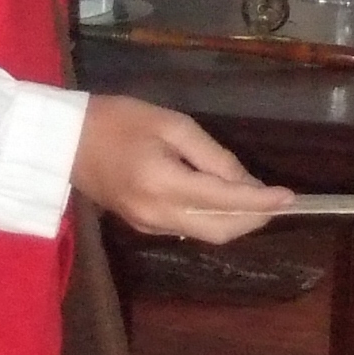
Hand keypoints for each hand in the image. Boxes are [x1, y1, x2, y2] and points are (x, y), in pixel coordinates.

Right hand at [72, 94, 295, 242]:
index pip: (226, 200)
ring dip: (237, 222)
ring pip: (207, 234)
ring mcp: (149, 225)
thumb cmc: (117, 120)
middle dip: (254, 219)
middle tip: (277, 200)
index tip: (289, 196)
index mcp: (164, 183)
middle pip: (221, 230)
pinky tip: (224, 203)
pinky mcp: (143, 226)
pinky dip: (214, 220)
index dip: (261, 201)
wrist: (63, 142)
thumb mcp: (171, 124)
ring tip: (258, 202)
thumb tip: (246, 182)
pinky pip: (189, 229)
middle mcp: (158, 213)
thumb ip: (212, 155)